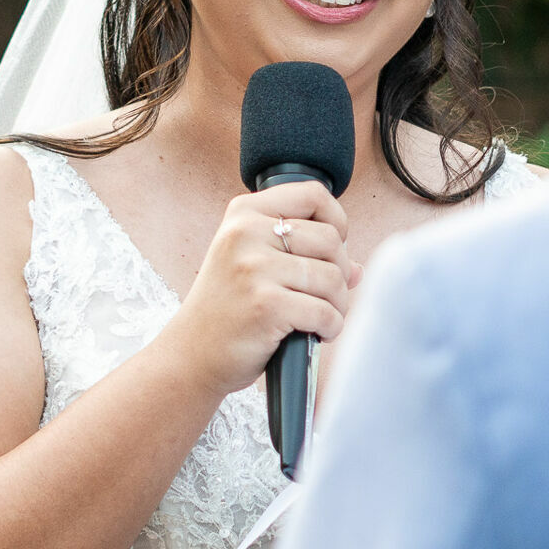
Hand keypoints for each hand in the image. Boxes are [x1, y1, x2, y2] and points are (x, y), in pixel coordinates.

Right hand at [175, 182, 362, 396]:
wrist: (191, 354)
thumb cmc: (228, 308)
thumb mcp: (251, 263)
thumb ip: (302, 254)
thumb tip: (358, 267)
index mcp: (244, 213)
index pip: (312, 194)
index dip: (336, 221)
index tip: (331, 249)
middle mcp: (246, 233)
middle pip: (330, 238)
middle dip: (340, 272)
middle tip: (327, 295)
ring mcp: (255, 269)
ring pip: (333, 277)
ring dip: (338, 304)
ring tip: (323, 317)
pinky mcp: (266, 305)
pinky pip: (325, 312)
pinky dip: (331, 327)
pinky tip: (317, 333)